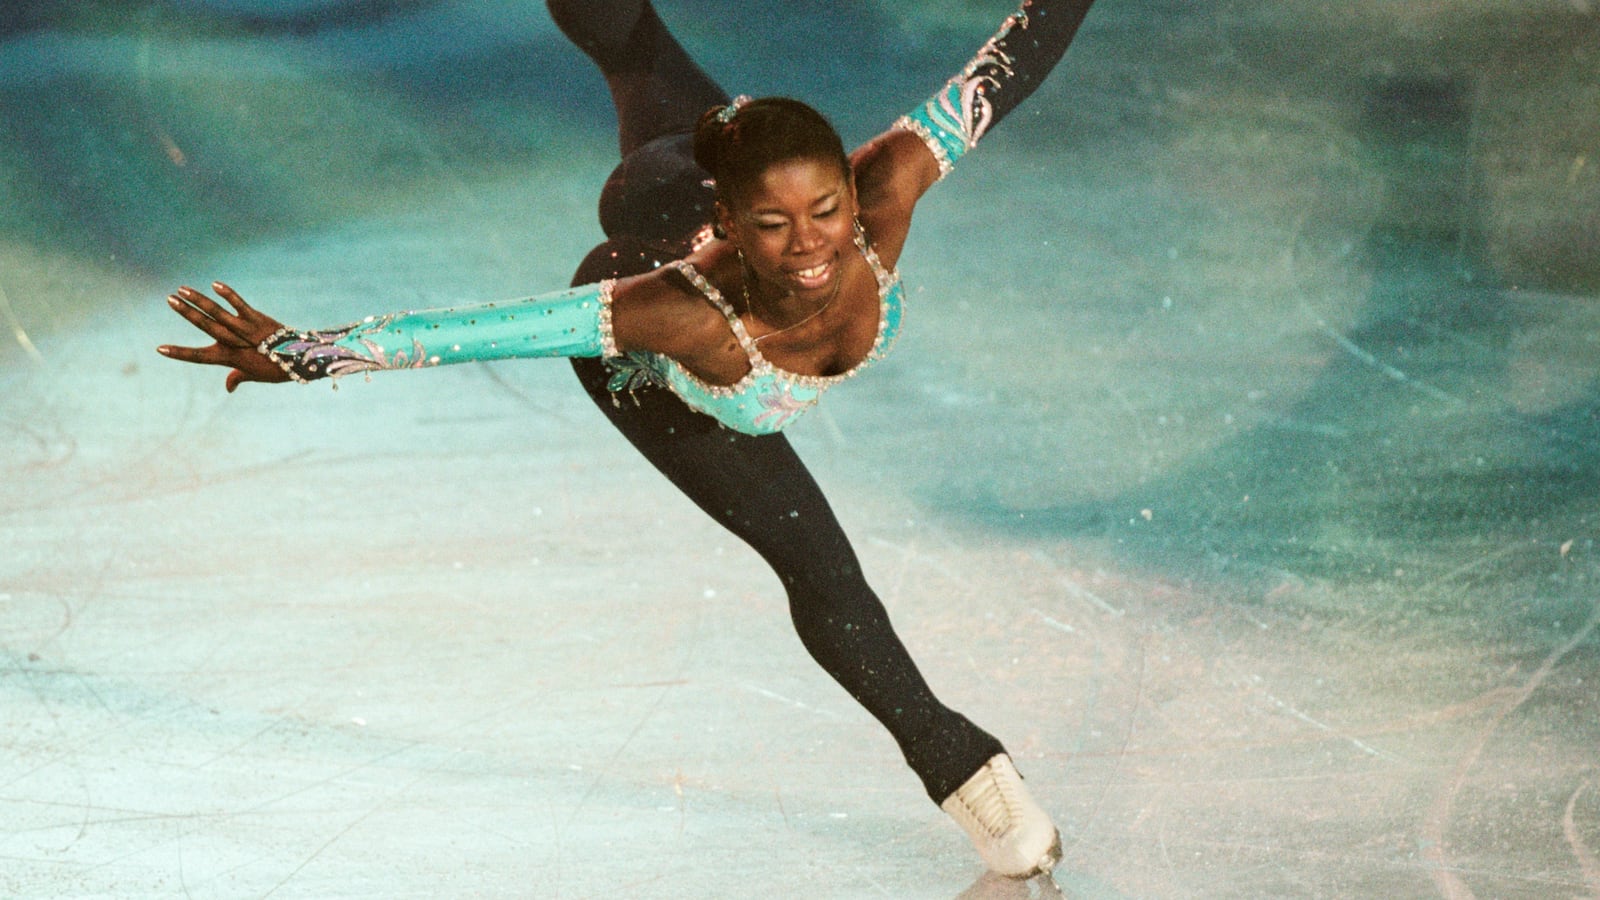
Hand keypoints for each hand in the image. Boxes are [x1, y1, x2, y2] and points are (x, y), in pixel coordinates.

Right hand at [157, 282, 291, 391]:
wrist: (301, 360)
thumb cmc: (275, 369)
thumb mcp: (254, 375)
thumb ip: (237, 377)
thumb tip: (229, 388)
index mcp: (230, 358)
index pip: (199, 357)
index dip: (180, 353)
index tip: (160, 349)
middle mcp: (234, 343)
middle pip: (206, 326)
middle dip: (187, 313)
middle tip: (169, 299)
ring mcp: (245, 329)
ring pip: (218, 313)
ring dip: (200, 300)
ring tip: (182, 289)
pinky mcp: (257, 319)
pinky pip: (240, 305)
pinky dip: (229, 295)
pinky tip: (215, 284)